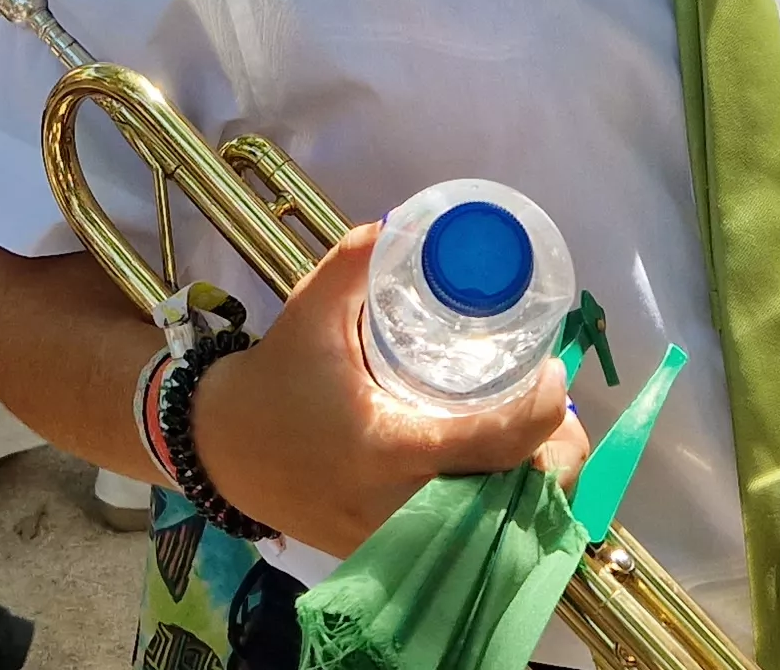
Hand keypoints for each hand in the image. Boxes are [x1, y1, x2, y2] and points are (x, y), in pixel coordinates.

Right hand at [188, 224, 589, 556]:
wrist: (223, 453)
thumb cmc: (276, 381)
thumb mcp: (311, 310)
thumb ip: (358, 261)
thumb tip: (411, 223)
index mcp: (390, 447)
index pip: (495, 444)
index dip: (542, 412)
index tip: (551, 371)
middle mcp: (401, 507)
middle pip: (516, 501)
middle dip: (553, 462)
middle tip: (556, 414)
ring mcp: (399, 542)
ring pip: (501, 534)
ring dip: (533, 491)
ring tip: (539, 442)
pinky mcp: (393, 556)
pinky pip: (470, 548)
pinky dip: (500, 516)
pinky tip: (507, 478)